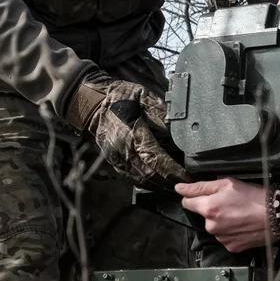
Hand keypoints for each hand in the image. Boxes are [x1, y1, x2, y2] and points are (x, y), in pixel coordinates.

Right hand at [65, 72, 188, 187]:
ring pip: (141, 179)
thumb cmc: (118, 97)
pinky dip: (147, 182)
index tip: (185, 176)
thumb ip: (159, 111)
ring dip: (159, 185)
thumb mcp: (142, 95)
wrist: (92, 103)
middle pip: (149, 174)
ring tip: (176, 185)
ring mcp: (116, 158)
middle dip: (169, 181)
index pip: (155, 158)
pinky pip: (131, 177)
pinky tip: (158, 183)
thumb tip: (175, 125)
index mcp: (131, 133)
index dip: (172, 170)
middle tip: (186, 184)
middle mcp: (122, 150)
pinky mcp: (113, 161)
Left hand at [175, 178, 269, 252]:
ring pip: (214, 227)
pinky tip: (242, 224)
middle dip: (212, 209)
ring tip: (239, 214)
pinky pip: (225, 237)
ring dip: (222, 221)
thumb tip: (180, 188)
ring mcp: (221, 238)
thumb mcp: (227, 183)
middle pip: (203, 216)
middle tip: (230, 203)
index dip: (194, 197)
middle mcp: (211, 226)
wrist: (275, 215)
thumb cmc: (254, 197)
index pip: (187, 203)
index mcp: (208, 208)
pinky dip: (231, 231)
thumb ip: (200, 186)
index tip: (204, 195)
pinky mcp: (231, 246)